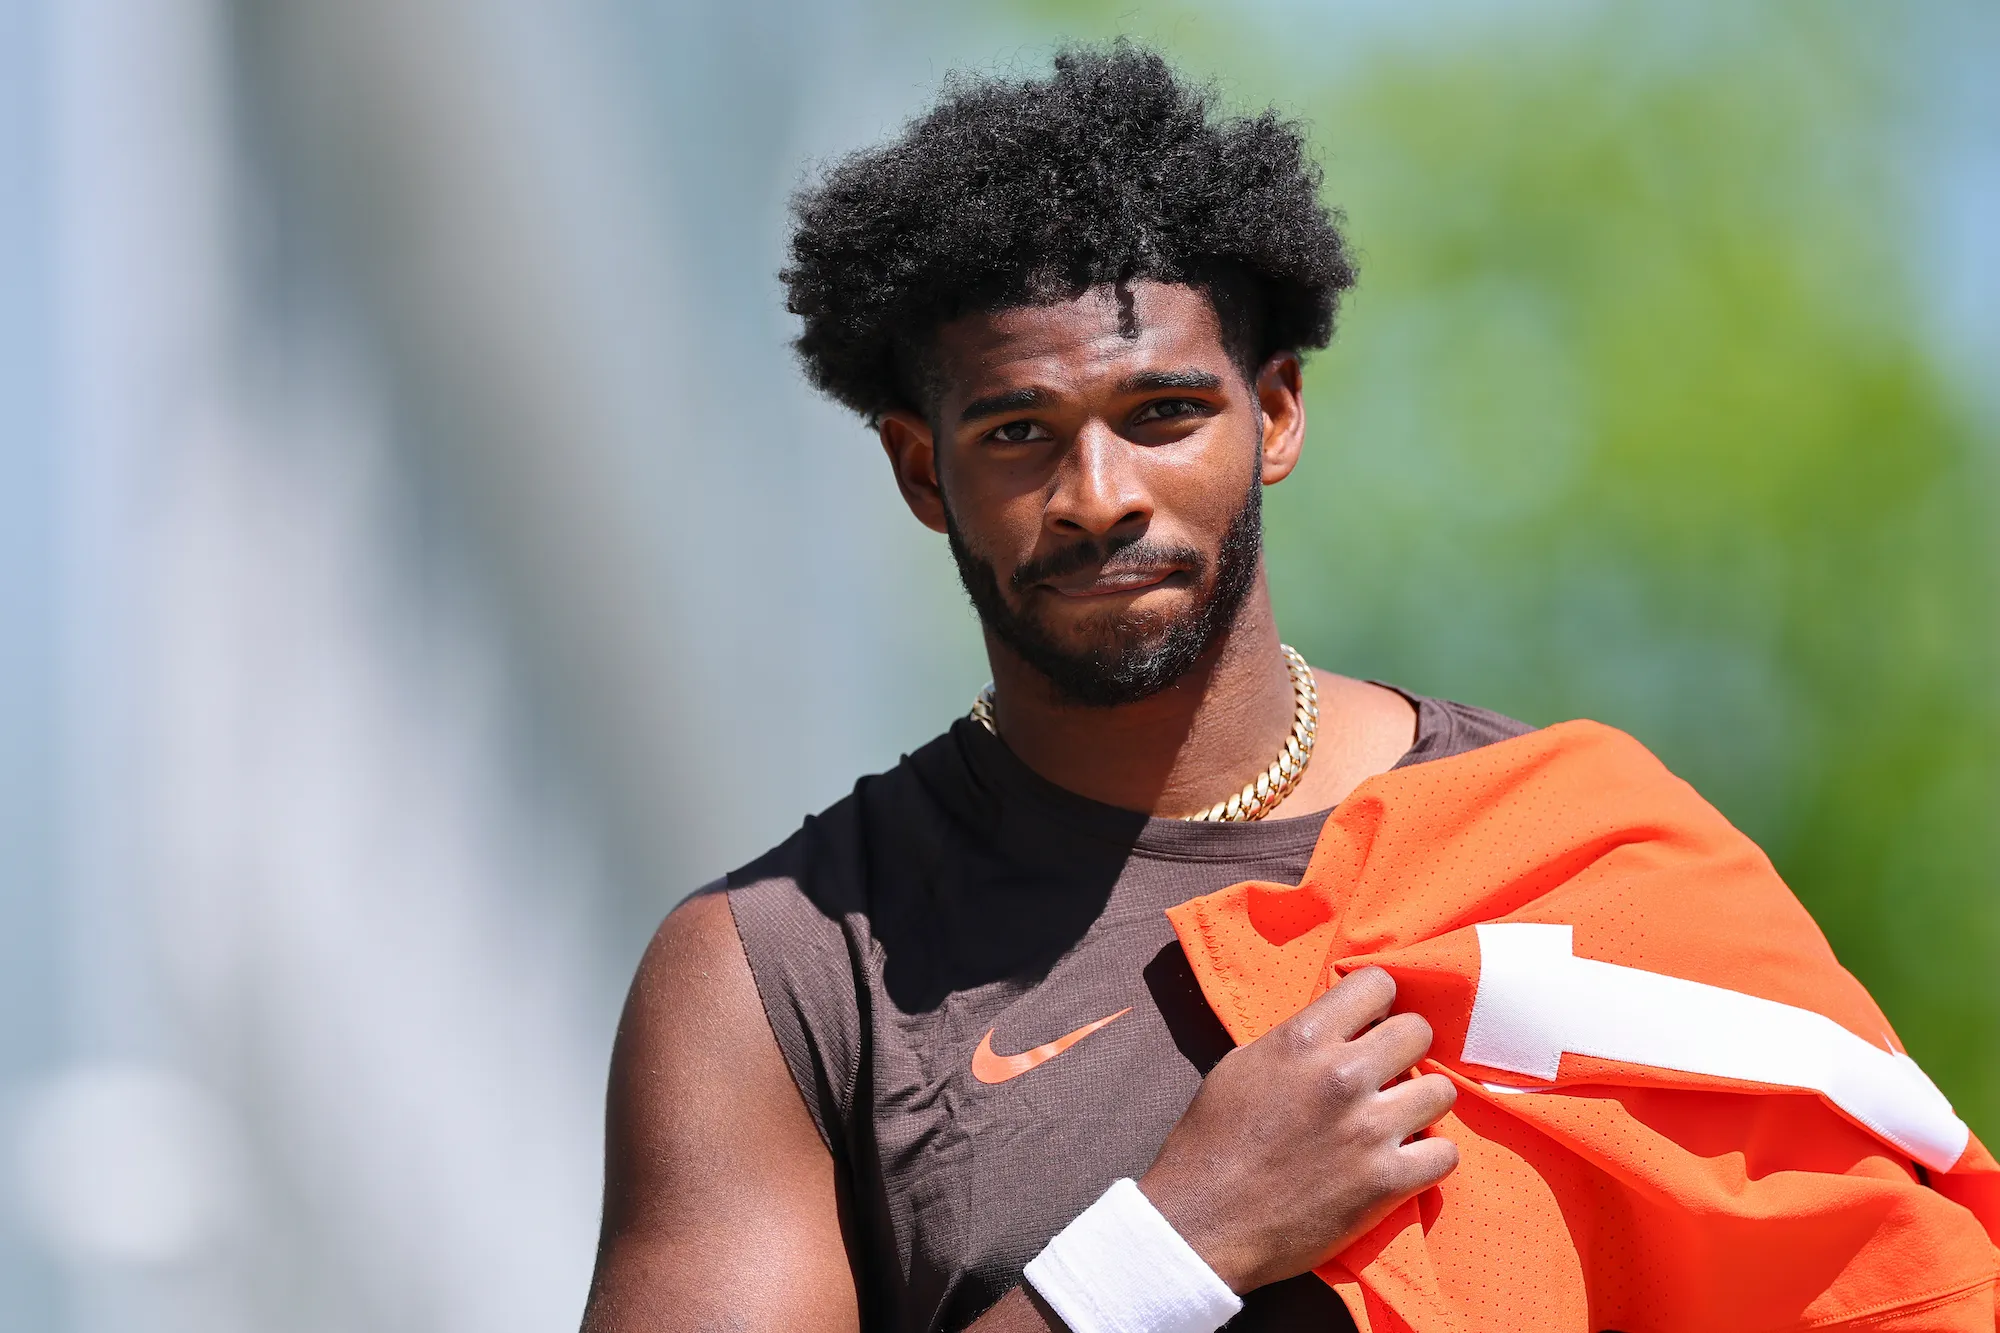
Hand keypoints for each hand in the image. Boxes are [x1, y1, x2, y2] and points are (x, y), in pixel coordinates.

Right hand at [1135, 967, 1458, 1293]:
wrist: (1204, 1220)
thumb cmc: (1212, 1142)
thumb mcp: (1242, 1066)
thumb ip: (1296, 1042)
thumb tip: (1335, 1031)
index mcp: (1303, 1039)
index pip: (1377, 984)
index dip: (1375, 1004)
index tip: (1367, 1025)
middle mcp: (1342, 1075)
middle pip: (1418, 1031)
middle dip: (1402, 1049)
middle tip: (1384, 1073)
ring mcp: (1369, 1130)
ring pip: (1442, 1090)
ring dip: (1421, 1104)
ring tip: (1396, 1119)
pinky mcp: (1386, 1182)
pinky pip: (1445, 1154)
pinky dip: (1427, 1158)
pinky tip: (1404, 1160)